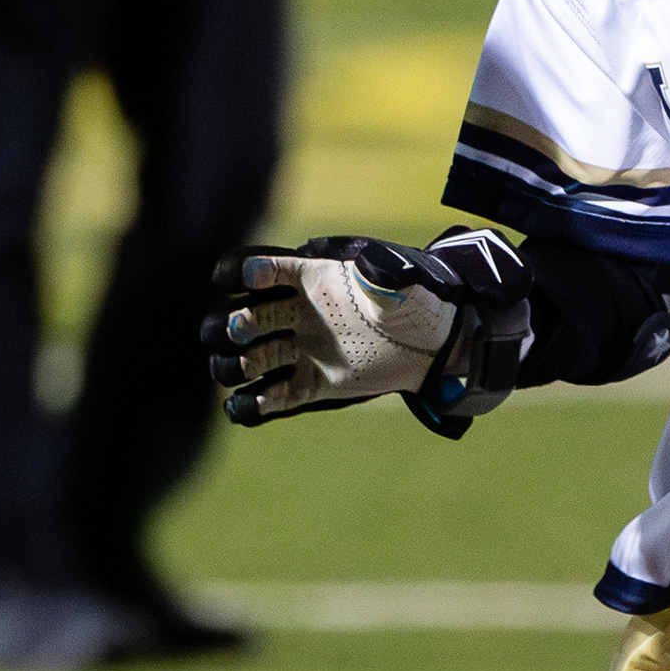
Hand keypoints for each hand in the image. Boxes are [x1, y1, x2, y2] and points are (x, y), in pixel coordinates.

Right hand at [206, 228, 532, 436]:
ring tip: (238, 369)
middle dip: (239, 323)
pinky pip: (277, 394)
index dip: (254, 272)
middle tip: (240, 330)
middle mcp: (298, 315)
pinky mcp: (312, 384)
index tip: (247, 277)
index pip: (272, 271)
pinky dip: (258, 403)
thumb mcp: (403, 283)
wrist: (431, 346)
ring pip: (256, 357)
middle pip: (252, 316)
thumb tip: (369, 266)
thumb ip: (383, 274)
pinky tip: (248, 405)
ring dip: (239, 363)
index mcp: (313, 282)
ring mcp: (302, 351)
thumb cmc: (415, 304)